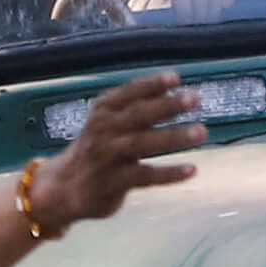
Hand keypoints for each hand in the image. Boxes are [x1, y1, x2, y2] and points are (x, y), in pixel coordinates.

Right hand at [28, 72, 204, 231]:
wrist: (63, 188)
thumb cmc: (96, 148)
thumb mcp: (106, 122)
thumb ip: (134, 107)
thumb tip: (174, 89)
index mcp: (103, 111)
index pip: (129, 93)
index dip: (152, 85)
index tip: (176, 78)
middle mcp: (104, 130)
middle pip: (139, 115)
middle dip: (167, 105)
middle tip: (195, 98)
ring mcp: (108, 157)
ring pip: (143, 143)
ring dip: (173, 137)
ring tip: (202, 131)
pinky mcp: (114, 183)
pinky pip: (146, 177)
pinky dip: (169, 173)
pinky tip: (191, 169)